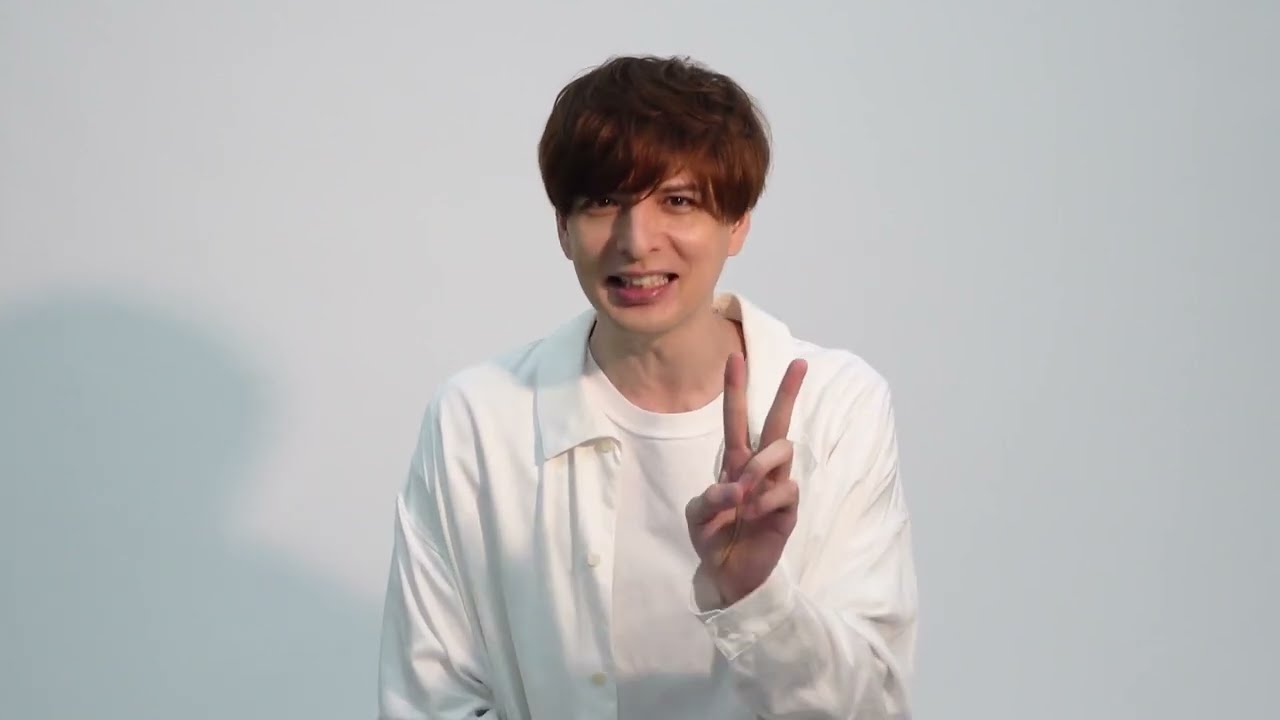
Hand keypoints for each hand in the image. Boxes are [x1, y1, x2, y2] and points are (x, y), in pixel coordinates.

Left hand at [685, 352, 806, 605]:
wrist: (726, 575)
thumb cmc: (713, 538)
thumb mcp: (697, 516)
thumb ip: (709, 499)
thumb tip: (736, 488)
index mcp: (734, 463)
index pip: (737, 420)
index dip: (736, 389)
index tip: (736, 356)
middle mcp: (758, 469)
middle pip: (777, 423)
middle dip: (787, 392)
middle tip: (799, 363)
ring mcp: (776, 487)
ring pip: (783, 450)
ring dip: (761, 464)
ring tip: (744, 492)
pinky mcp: (788, 510)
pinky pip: (786, 489)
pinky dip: (767, 499)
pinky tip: (755, 515)